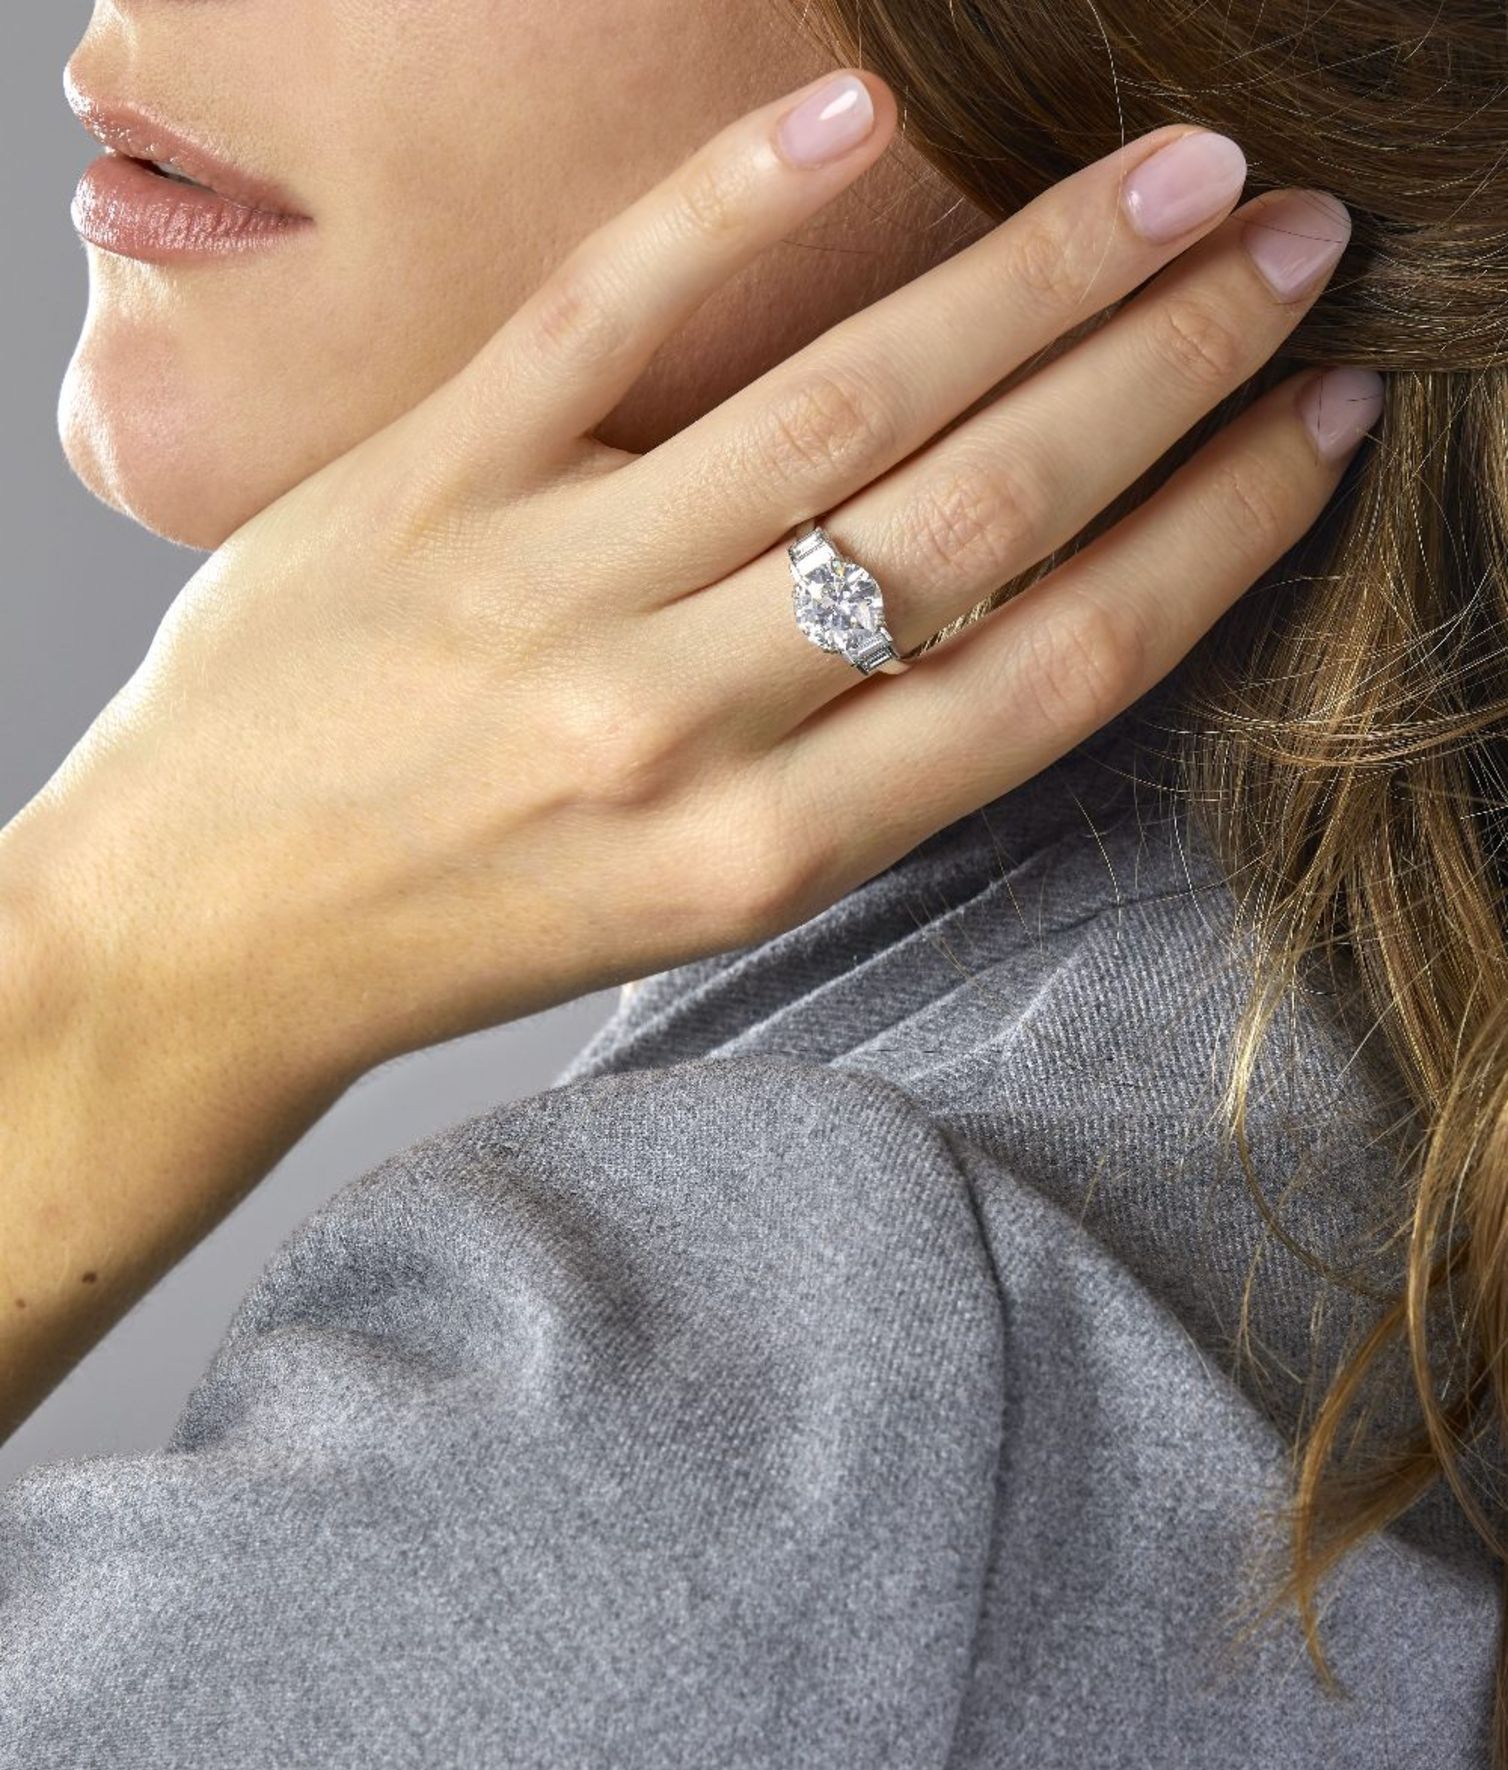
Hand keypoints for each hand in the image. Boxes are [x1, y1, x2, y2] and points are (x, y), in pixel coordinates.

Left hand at [10, 69, 1374, 1085]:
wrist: (201, 933)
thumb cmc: (460, 921)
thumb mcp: (690, 897)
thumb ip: (849, 765)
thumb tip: (1020, 591)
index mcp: (767, 854)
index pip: (1055, 668)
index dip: (1219, 533)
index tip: (1320, 425)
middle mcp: (681, 727)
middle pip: (985, 512)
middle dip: (1173, 366)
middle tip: (1297, 253)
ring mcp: (551, 591)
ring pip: (842, 403)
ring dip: (1036, 273)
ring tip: (1172, 177)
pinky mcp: (429, 483)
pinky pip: (606, 315)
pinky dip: (738, 207)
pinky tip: (865, 121)